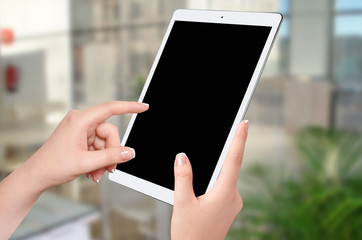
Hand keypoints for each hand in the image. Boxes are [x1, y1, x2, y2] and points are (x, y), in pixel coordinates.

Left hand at [24, 101, 148, 189]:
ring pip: (105, 142)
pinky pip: (98, 146)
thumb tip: (129, 152)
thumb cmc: (54, 166)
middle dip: (111, 152)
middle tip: (108, 169)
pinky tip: (92, 171)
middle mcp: (81, 121)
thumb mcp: (86, 163)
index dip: (129, 107)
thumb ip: (111, 156)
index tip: (144, 107)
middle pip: (109, 133)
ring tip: (96, 174)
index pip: (110, 109)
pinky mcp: (80, 137)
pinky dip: (98, 159)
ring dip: (104, 159)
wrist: (37, 175)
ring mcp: (80, 129)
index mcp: (80, 120)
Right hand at [171, 120, 247, 239]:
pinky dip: (214, 182)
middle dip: (223, 153)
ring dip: (215, 171)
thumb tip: (182, 157)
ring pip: (224, 178)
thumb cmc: (191, 234)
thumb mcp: (182, 203)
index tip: (245, 123)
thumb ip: (183, 177)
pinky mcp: (228, 208)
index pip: (234, 159)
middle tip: (222, 134)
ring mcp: (233, 203)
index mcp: (224, 193)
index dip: (239, 139)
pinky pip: (223, 187)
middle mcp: (233, 197)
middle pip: (229, 167)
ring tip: (200, 177)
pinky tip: (201, 188)